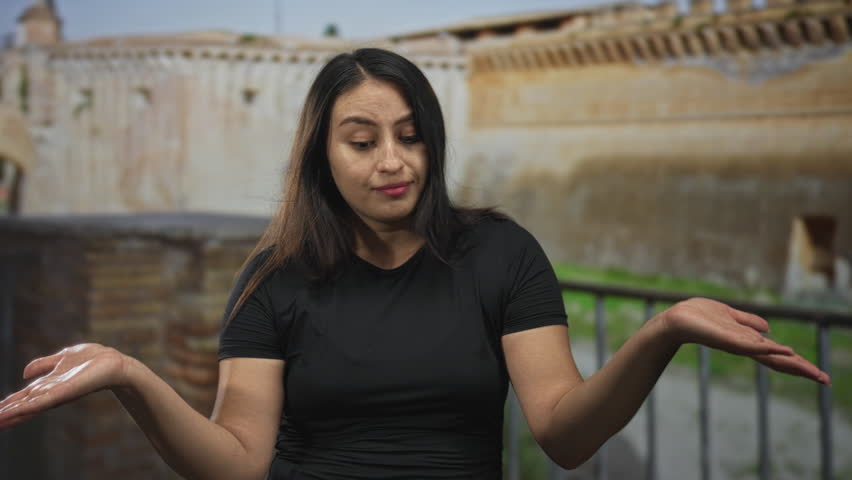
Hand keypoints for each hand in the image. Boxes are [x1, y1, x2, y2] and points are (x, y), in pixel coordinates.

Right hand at [0, 343, 128, 429]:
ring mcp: (55, 394)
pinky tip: (12, 412)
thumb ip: (43, 364)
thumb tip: (24, 373)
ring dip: (10, 414)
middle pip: (22, 406)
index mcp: (48, 385)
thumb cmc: (93, 359)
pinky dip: (25, 408)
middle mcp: (50, 393)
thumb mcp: (62, 357)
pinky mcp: (63, 393)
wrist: (114, 364)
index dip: (8, 405)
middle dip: (5, 413)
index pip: (23, 398)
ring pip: (27, 407)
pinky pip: (40, 402)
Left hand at [659, 298, 830, 384]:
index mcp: (748, 342)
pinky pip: (751, 346)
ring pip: (770, 356)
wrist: (676, 319)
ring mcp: (738, 345)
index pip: (778, 356)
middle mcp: (745, 346)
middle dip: (802, 370)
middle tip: (825, 380)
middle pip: (779, 361)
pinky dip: (769, 349)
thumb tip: (768, 328)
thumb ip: (748, 322)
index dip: (798, 363)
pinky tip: (786, 351)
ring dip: (792, 363)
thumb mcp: (729, 315)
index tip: (819, 375)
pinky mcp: (728, 340)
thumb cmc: (698, 316)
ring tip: (813, 371)